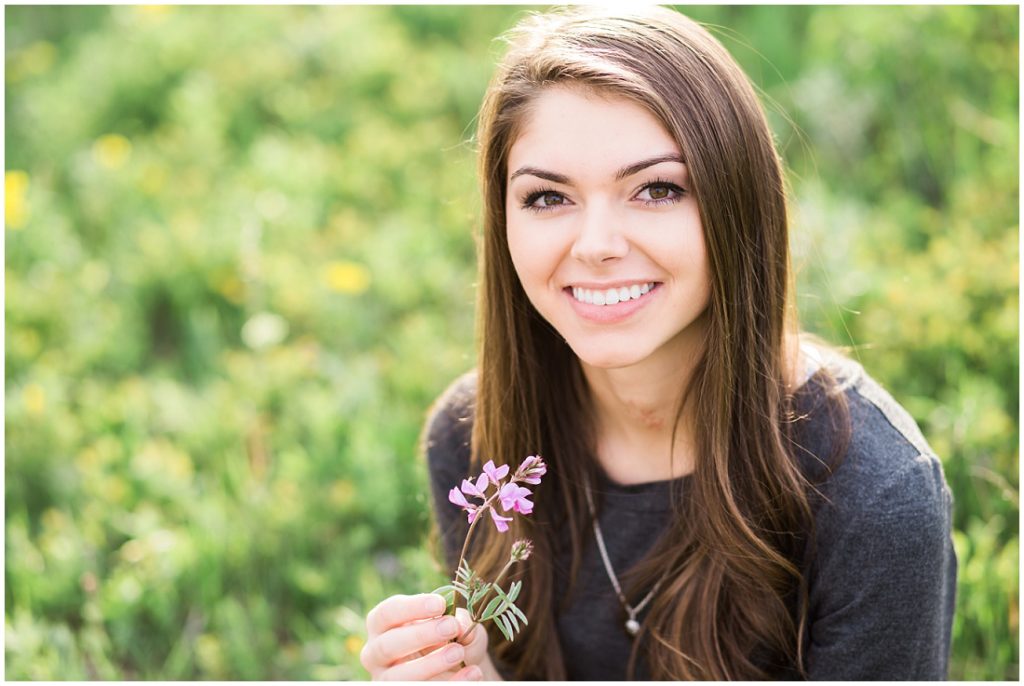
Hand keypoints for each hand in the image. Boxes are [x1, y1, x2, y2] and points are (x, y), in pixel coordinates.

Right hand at [361, 593, 489, 680]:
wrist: (459, 668)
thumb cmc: (449, 638)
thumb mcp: (457, 624)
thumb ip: (459, 620)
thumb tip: (460, 623)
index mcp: (383, 625)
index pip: (387, 613)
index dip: (411, 608)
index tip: (440, 604)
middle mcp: (376, 653)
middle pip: (387, 645)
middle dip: (420, 635)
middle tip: (451, 627)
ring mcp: (386, 679)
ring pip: (398, 677)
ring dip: (430, 664)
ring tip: (459, 653)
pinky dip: (451, 683)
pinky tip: (473, 672)